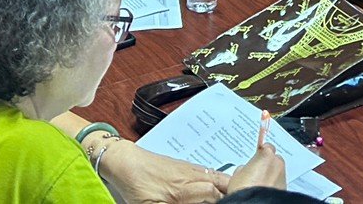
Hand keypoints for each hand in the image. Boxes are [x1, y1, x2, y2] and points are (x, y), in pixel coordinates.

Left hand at [98, 139, 229, 203]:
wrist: (126, 163)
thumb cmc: (136, 186)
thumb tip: (199, 202)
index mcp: (183, 189)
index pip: (214, 194)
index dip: (223, 200)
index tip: (228, 203)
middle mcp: (190, 176)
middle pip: (222, 181)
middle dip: (232, 191)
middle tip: (236, 197)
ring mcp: (189, 169)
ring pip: (217, 174)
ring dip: (227, 184)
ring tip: (233, 192)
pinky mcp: (185, 165)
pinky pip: (208, 170)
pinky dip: (218, 177)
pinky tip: (218, 184)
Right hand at [229, 116, 285, 190]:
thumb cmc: (245, 189)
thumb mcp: (237, 175)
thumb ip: (243, 167)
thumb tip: (245, 169)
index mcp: (266, 154)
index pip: (266, 146)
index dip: (260, 153)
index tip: (256, 158)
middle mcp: (277, 163)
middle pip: (273, 159)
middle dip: (266, 164)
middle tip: (255, 173)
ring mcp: (283, 176)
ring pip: (277, 171)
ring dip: (270, 175)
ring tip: (257, 184)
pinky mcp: (285, 187)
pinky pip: (278, 182)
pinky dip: (273, 185)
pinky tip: (263, 190)